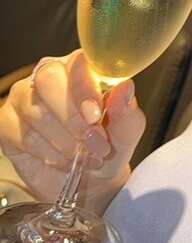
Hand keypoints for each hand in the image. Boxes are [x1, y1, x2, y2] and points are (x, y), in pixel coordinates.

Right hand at [0, 51, 145, 206]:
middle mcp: (49, 76)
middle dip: (73, 118)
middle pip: (48, 80)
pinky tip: (64, 160)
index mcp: (82, 69)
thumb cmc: (108, 145)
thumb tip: (125, 88)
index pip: (77, 62)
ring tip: (85, 156)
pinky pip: (24, 135)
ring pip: (36, 111)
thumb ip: (127, 110)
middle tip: (94, 142)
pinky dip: (48, 154)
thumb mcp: (127, 132)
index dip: (84, 88)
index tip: (96, 115)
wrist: (90, 180)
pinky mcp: (7, 123)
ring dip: (65, 141)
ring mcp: (24, 98)